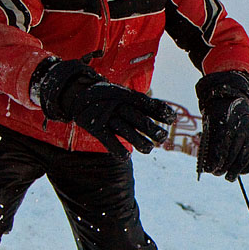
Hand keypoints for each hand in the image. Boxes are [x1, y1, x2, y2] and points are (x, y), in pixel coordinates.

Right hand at [32, 56, 175, 156]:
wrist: (76, 93)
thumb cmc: (106, 97)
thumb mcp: (123, 95)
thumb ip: (141, 104)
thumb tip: (167, 114)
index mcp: (125, 95)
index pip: (145, 102)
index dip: (158, 110)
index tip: (171, 118)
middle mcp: (117, 104)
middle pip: (136, 117)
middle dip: (150, 127)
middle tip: (163, 137)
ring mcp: (105, 115)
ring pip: (124, 129)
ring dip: (138, 140)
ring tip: (149, 149)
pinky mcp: (94, 126)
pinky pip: (107, 139)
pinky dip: (116, 148)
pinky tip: (126, 156)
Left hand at [196, 71, 248, 181]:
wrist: (232, 103)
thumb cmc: (217, 118)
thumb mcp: (210, 128)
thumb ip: (210, 148)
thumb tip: (208, 168)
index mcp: (228, 126)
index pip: (222, 148)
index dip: (216, 162)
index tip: (210, 171)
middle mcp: (241, 131)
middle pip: (234, 155)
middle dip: (225, 168)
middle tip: (217, 174)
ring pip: (245, 157)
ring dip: (236, 170)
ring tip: (229, 178)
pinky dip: (247, 167)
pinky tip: (241, 173)